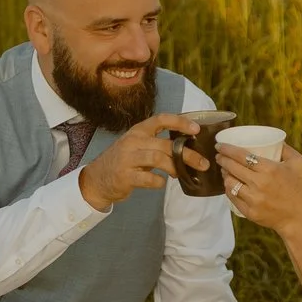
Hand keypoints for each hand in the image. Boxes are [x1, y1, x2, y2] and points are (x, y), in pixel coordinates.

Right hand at [78, 113, 198, 209]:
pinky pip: (148, 178)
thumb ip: (158, 144)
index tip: (197, 129)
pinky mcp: (125, 176)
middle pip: (166, 144)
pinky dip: (159, 182)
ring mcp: (128, 158)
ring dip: (175, 168)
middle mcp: (133, 141)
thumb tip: (188, 148)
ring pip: (158, 159)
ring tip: (180, 174)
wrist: (97, 179)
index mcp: (139, 131)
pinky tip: (161, 183)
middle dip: (188, 154)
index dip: (180, 122)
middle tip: (203, 163)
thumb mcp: (137, 145)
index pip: (161, 119)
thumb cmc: (124, 161)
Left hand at [217, 143, 301, 236]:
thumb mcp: (299, 163)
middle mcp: (259, 183)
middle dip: (222, 159)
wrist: (298, 218)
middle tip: (219, 156)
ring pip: (229, 183)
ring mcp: (253, 199)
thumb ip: (287, 149)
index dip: (227, 149)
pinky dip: (228, 189)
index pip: (241, 156)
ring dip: (224, 174)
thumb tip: (276, 139)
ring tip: (224, 170)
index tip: (220, 146)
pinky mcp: (249, 211)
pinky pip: (232, 197)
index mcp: (269, 169)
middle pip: (232, 168)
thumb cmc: (298, 188)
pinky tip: (229, 184)